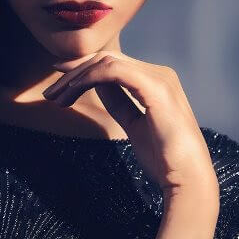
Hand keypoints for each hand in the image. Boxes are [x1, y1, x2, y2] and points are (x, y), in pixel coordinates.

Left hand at [43, 51, 218, 202]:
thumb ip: (119, 103)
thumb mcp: (134, 124)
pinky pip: (113, 71)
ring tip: (56, 98)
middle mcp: (159, 74)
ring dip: (76, 77)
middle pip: (107, 59)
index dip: (83, 69)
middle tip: (50, 93)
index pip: (113, 64)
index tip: (59, 82)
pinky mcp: (156, 88)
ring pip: (107, 61)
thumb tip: (96, 86)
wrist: (187, 179)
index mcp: (156, 82)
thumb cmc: (163, 158)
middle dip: (74, 72)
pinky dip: (88, 78)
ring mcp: (159, 78)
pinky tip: (72, 92)